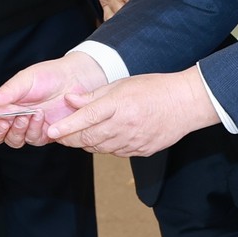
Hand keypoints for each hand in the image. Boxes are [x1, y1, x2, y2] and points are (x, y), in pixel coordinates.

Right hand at [0, 53, 107, 145]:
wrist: (75, 80)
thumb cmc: (49, 76)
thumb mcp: (25, 79)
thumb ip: (7, 92)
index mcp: (4, 103)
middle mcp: (13, 117)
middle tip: (3, 120)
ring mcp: (27, 127)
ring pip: (12, 140)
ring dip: (16, 130)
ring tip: (26, 115)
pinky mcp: (43, 134)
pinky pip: (32, 140)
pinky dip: (33, 130)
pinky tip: (39, 117)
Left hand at [47, 70, 212, 156]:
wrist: (185, 104)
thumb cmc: (154, 89)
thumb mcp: (122, 84)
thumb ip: (94, 95)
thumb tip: (70, 100)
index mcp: (119, 104)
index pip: (86, 118)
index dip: (67, 126)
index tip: (52, 131)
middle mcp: (124, 125)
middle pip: (89, 138)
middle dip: (70, 138)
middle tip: (60, 134)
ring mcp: (133, 141)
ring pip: (99, 148)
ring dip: (86, 143)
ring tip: (81, 133)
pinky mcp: (140, 151)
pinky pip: (115, 152)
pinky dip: (105, 146)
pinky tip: (106, 136)